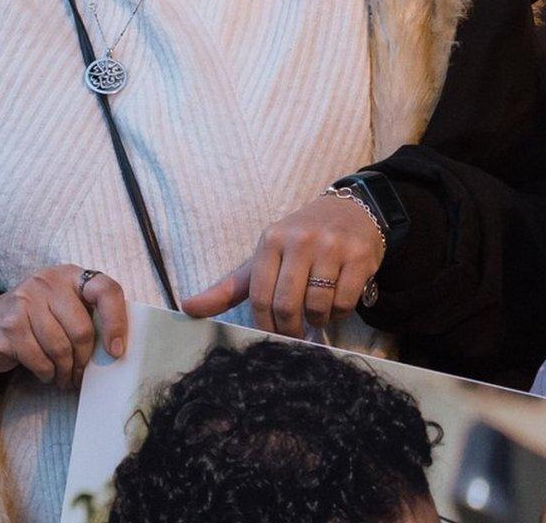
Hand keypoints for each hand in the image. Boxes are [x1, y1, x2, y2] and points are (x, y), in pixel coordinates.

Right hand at [0, 265, 127, 389]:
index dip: (117, 321)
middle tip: (80, 374)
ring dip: (66, 372)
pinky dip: (47, 374)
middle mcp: (46, 282)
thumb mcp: (63, 307)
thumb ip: (88, 316)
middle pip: (82, 330)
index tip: (116, 350)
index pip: (105, 290)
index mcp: (69, 275)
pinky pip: (40, 360)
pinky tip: (46, 373)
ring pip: (61, 349)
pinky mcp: (8, 325)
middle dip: (84, 360)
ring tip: (64, 378)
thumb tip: (116, 350)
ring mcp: (24, 301)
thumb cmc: (36, 320)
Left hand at [182, 193, 384, 337]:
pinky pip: (344, 303)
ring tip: (317, 312)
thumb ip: (228, 287)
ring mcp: (331, 246)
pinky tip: (337, 302)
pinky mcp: (358, 256)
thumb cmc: (300, 241)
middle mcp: (300, 240)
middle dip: (291, 329)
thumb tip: (187, 307)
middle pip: (286, 305)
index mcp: (271, 240)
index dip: (265, 324)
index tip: (273, 333)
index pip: (259, 296)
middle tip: (296, 333)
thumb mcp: (264, 257)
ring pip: (317, 307)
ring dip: (317, 321)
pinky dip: (339, 314)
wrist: (350, 211)